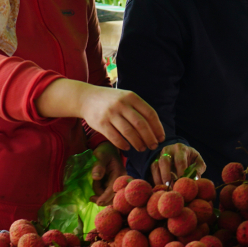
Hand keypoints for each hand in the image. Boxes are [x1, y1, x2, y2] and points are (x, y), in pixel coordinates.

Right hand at [36, 80, 164, 151]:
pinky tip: (127, 148)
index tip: (161, 138)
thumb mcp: (125, 97)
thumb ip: (138, 109)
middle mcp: (121, 104)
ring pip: (129, 132)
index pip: (150, 113)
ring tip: (141, 148)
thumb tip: (155, 128)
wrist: (86, 98)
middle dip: (149, 138)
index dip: (157, 127)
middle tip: (153, 146)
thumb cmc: (111, 100)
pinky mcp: (101, 123)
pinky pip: (115, 137)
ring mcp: (110, 113)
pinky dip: (123, 145)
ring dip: (138, 143)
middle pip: (141, 125)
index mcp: (131, 97)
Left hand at [91, 142, 124, 205]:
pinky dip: (101, 195)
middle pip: (114, 196)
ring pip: (110, 197)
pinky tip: (95, 192)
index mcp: (120, 173)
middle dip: (102, 198)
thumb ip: (98, 166)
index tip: (98, 203)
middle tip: (91, 198)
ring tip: (93, 187)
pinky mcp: (114, 186)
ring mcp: (118, 184)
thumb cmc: (104, 152)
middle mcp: (122, 181)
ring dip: (100, 195)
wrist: (108, 151)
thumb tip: (96, 177)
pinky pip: (108, 195)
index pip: (114, 189)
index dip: (106, 197)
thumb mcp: (100, 156)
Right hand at [150, 143, 205, 185]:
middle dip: (166, 175)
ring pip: (156, 166)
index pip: (180, 161)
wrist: (181, 153)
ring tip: (165, 189)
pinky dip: (155, 180)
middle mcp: (168, 150)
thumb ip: (198, 169)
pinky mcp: (154, 161)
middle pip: (164, 161)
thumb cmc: (191, 158)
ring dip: (159, 179)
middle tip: (170, 187)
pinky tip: (160, 188)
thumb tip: (195, 179)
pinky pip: (152, 170)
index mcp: (181, 149)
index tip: (182, 183)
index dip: (180, 173)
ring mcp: (159, 155)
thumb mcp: (198, 161)